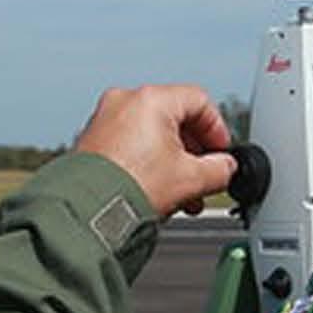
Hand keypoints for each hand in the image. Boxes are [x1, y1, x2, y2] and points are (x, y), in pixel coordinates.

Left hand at [71, 84, 237, 218]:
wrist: (86, 213)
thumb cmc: (128, 189)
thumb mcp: (192, 179)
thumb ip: (221, 169)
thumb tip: (227, 168)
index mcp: (151, 99)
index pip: (200, 102)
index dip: (218, 131)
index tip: (222, 155)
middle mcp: (124, 101)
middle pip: (176, 118)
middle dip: (194, 153)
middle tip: (204, 178)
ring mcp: (104, 119)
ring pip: (153, 134)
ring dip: (174, 163)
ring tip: (182, 194)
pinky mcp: (92, 140)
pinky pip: (131, 144)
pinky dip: (149, 163)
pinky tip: (156, 191)